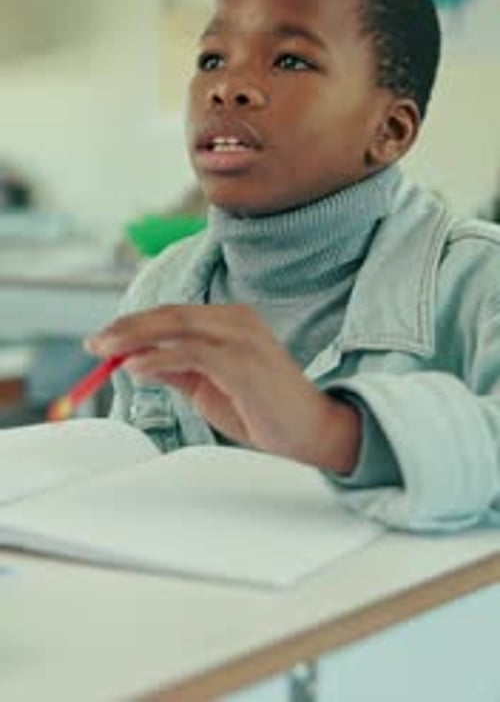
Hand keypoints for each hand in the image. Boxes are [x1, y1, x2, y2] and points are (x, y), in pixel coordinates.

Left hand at [85, 305, 360, 472]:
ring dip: (135, 338)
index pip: (175, 314)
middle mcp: (237, 320)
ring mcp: (241, 337)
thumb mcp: (209, 387)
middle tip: (95, 341)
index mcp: (232, 321)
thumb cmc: (264, 410)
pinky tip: (135, 366)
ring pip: (178, 326)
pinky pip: (191, 353)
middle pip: (171, 314)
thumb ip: (178, 370)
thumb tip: (137, 361)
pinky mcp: (242, 361)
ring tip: (106, 351)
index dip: (135, 324)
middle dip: (128, 326)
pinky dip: (158, 357)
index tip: (104, 338)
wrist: (310, 432)